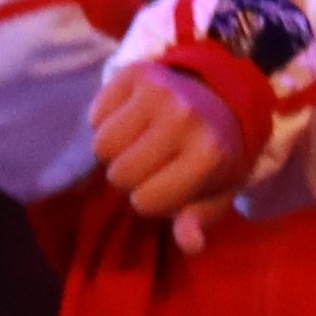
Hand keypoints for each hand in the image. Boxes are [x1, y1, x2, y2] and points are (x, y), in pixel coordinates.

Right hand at [91, 61, 248, 240]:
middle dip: (130, 177)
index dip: (152, 200)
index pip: (145, 201)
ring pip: (102, 145)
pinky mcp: (135, 71)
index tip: (168, 185)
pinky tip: (131, 119)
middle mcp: (183, 117)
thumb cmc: (212, 156)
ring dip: (114, 151)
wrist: (220, 97)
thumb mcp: (215, 195)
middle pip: (119, 174)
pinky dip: (106, 121)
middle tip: (151, 162)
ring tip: (138, 142)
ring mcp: (158, 90)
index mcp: (208, 153)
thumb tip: (190, 243)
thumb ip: (199, 220)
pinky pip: (96, 115)